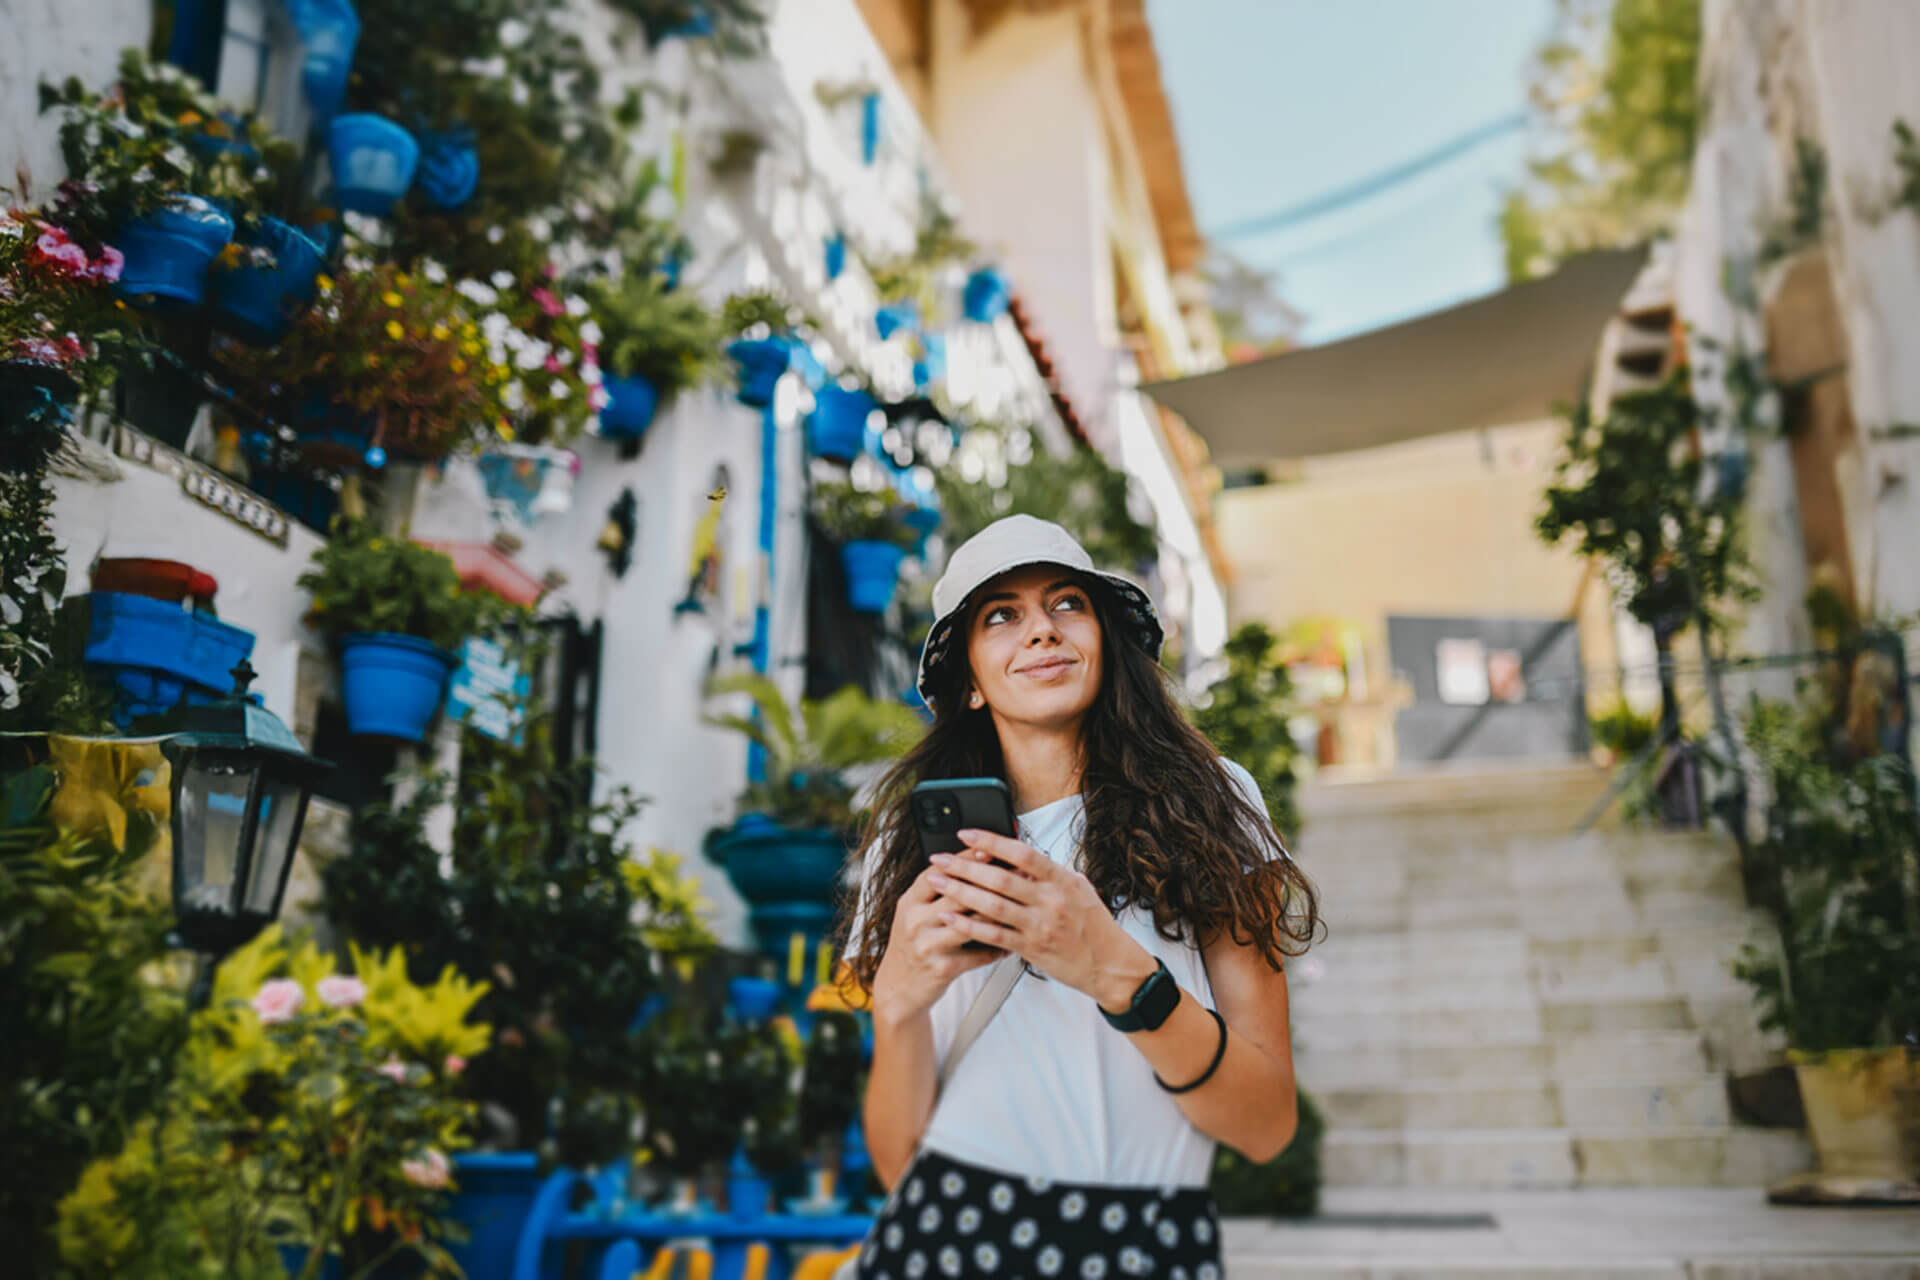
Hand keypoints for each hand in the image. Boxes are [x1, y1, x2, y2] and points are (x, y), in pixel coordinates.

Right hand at [869, 863, 1005, 1026]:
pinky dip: (997, 948)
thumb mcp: (913, 915)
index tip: (988, 849)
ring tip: (1021, 905)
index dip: (963, 860)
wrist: (897, 989)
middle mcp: (915, 921)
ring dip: (999, 914)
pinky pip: (977, 955)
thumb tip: (971, 866)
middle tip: (1017, 873)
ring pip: (971, 924)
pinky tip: (1012, 943)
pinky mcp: (942, 968)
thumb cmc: (913, 947)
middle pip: (957, 894)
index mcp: (909, 903)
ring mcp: (928, 945)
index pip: (937, 873)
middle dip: (991, 882)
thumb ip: (935, 894)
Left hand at [928, 829, 1155, 1007]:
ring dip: (961, 892)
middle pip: (1000, 878)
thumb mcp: (1080, 889)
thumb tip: (1023, 857)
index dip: (991, 840)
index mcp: (1062, 880)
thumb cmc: (1094, 926)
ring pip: (993, 905)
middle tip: (939, 858)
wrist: (1110, 965)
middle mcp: (1050, 900)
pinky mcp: (1032, 949)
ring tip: (937, 882)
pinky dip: (969, 925)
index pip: (1022, 853)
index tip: (966, 834)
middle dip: (964, 866)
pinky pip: (994, 935)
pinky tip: (950, 917)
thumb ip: (1051, 873)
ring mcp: (1040, 925)